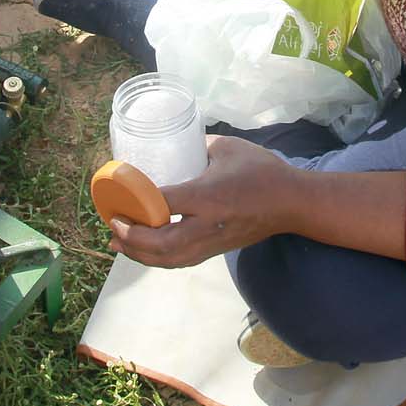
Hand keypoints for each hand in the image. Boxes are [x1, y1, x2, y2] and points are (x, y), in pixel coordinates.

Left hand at [109, 135, 303, 267]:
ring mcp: (212, 242)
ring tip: (118, 242)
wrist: (292, 204)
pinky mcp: (215, 251)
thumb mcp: (228, 148)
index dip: (136, 204)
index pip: (164, 204)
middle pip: (162, 244)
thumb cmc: (262, 171)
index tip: (117, 195)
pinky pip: (180, 261)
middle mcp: (207, 225)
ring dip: (139, 254)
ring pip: (169, 259)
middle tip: (112, 224)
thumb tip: (176, 144)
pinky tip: (144, 251)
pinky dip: (157, 259)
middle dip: (132, 238)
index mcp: (209, 197)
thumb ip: (199, 145)